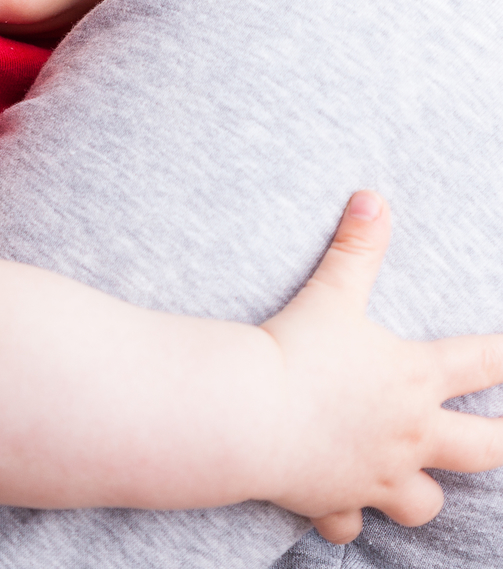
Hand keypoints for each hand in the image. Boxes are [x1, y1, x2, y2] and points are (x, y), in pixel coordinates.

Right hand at [261, 191, 502, 541]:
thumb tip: (372, 197)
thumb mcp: (329, 295)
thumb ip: (355, 248)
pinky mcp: (334, 500)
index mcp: (413, 379)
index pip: (487, 362)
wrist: (244, 414)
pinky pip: (349, 523)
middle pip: (485, 449)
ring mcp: (375, 475)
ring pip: (426, 503)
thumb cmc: (290, 352)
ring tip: (413, 480)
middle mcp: (408, 435)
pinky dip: (345, 516)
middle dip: (502, 440)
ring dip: (423, 493)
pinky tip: (336, 505)